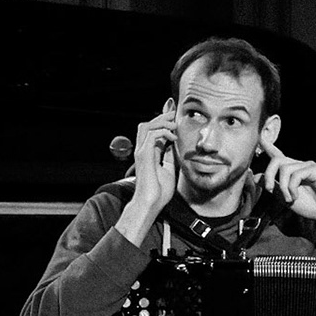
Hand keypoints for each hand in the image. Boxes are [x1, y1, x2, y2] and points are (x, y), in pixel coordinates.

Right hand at [116, 107, 176, 246]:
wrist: (151, 203)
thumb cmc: (158, 191)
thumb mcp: (168, 169)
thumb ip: (169, 157)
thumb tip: (174, 146)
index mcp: (148, 153)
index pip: (153, 131)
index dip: (162, 120)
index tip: (173, 113)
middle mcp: (142, 150)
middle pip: (147, 124)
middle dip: (162, 116)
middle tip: (174, 113)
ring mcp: (141, 152)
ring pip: (147, 126)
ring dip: (161, 122)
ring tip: (174, 125)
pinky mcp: (143, 155)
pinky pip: (151, 135)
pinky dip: (163, 132)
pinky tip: (173, 137)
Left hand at [261, 140, 315, 241]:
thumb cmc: (310, 206)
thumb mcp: (284, 197)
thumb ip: (272, 186)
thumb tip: (256, 176)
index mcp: (292, 170)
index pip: (278, 155)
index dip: (268, 146)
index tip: (260, 137)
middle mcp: (300, 165)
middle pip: (277, 160)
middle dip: (269, 174)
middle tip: (269, 190)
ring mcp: (308, 165)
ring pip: (285, 169)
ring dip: (283, 187)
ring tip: (289, 199)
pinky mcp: (315, 169)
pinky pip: (296, 174)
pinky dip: (292, 188)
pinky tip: (296, 197)